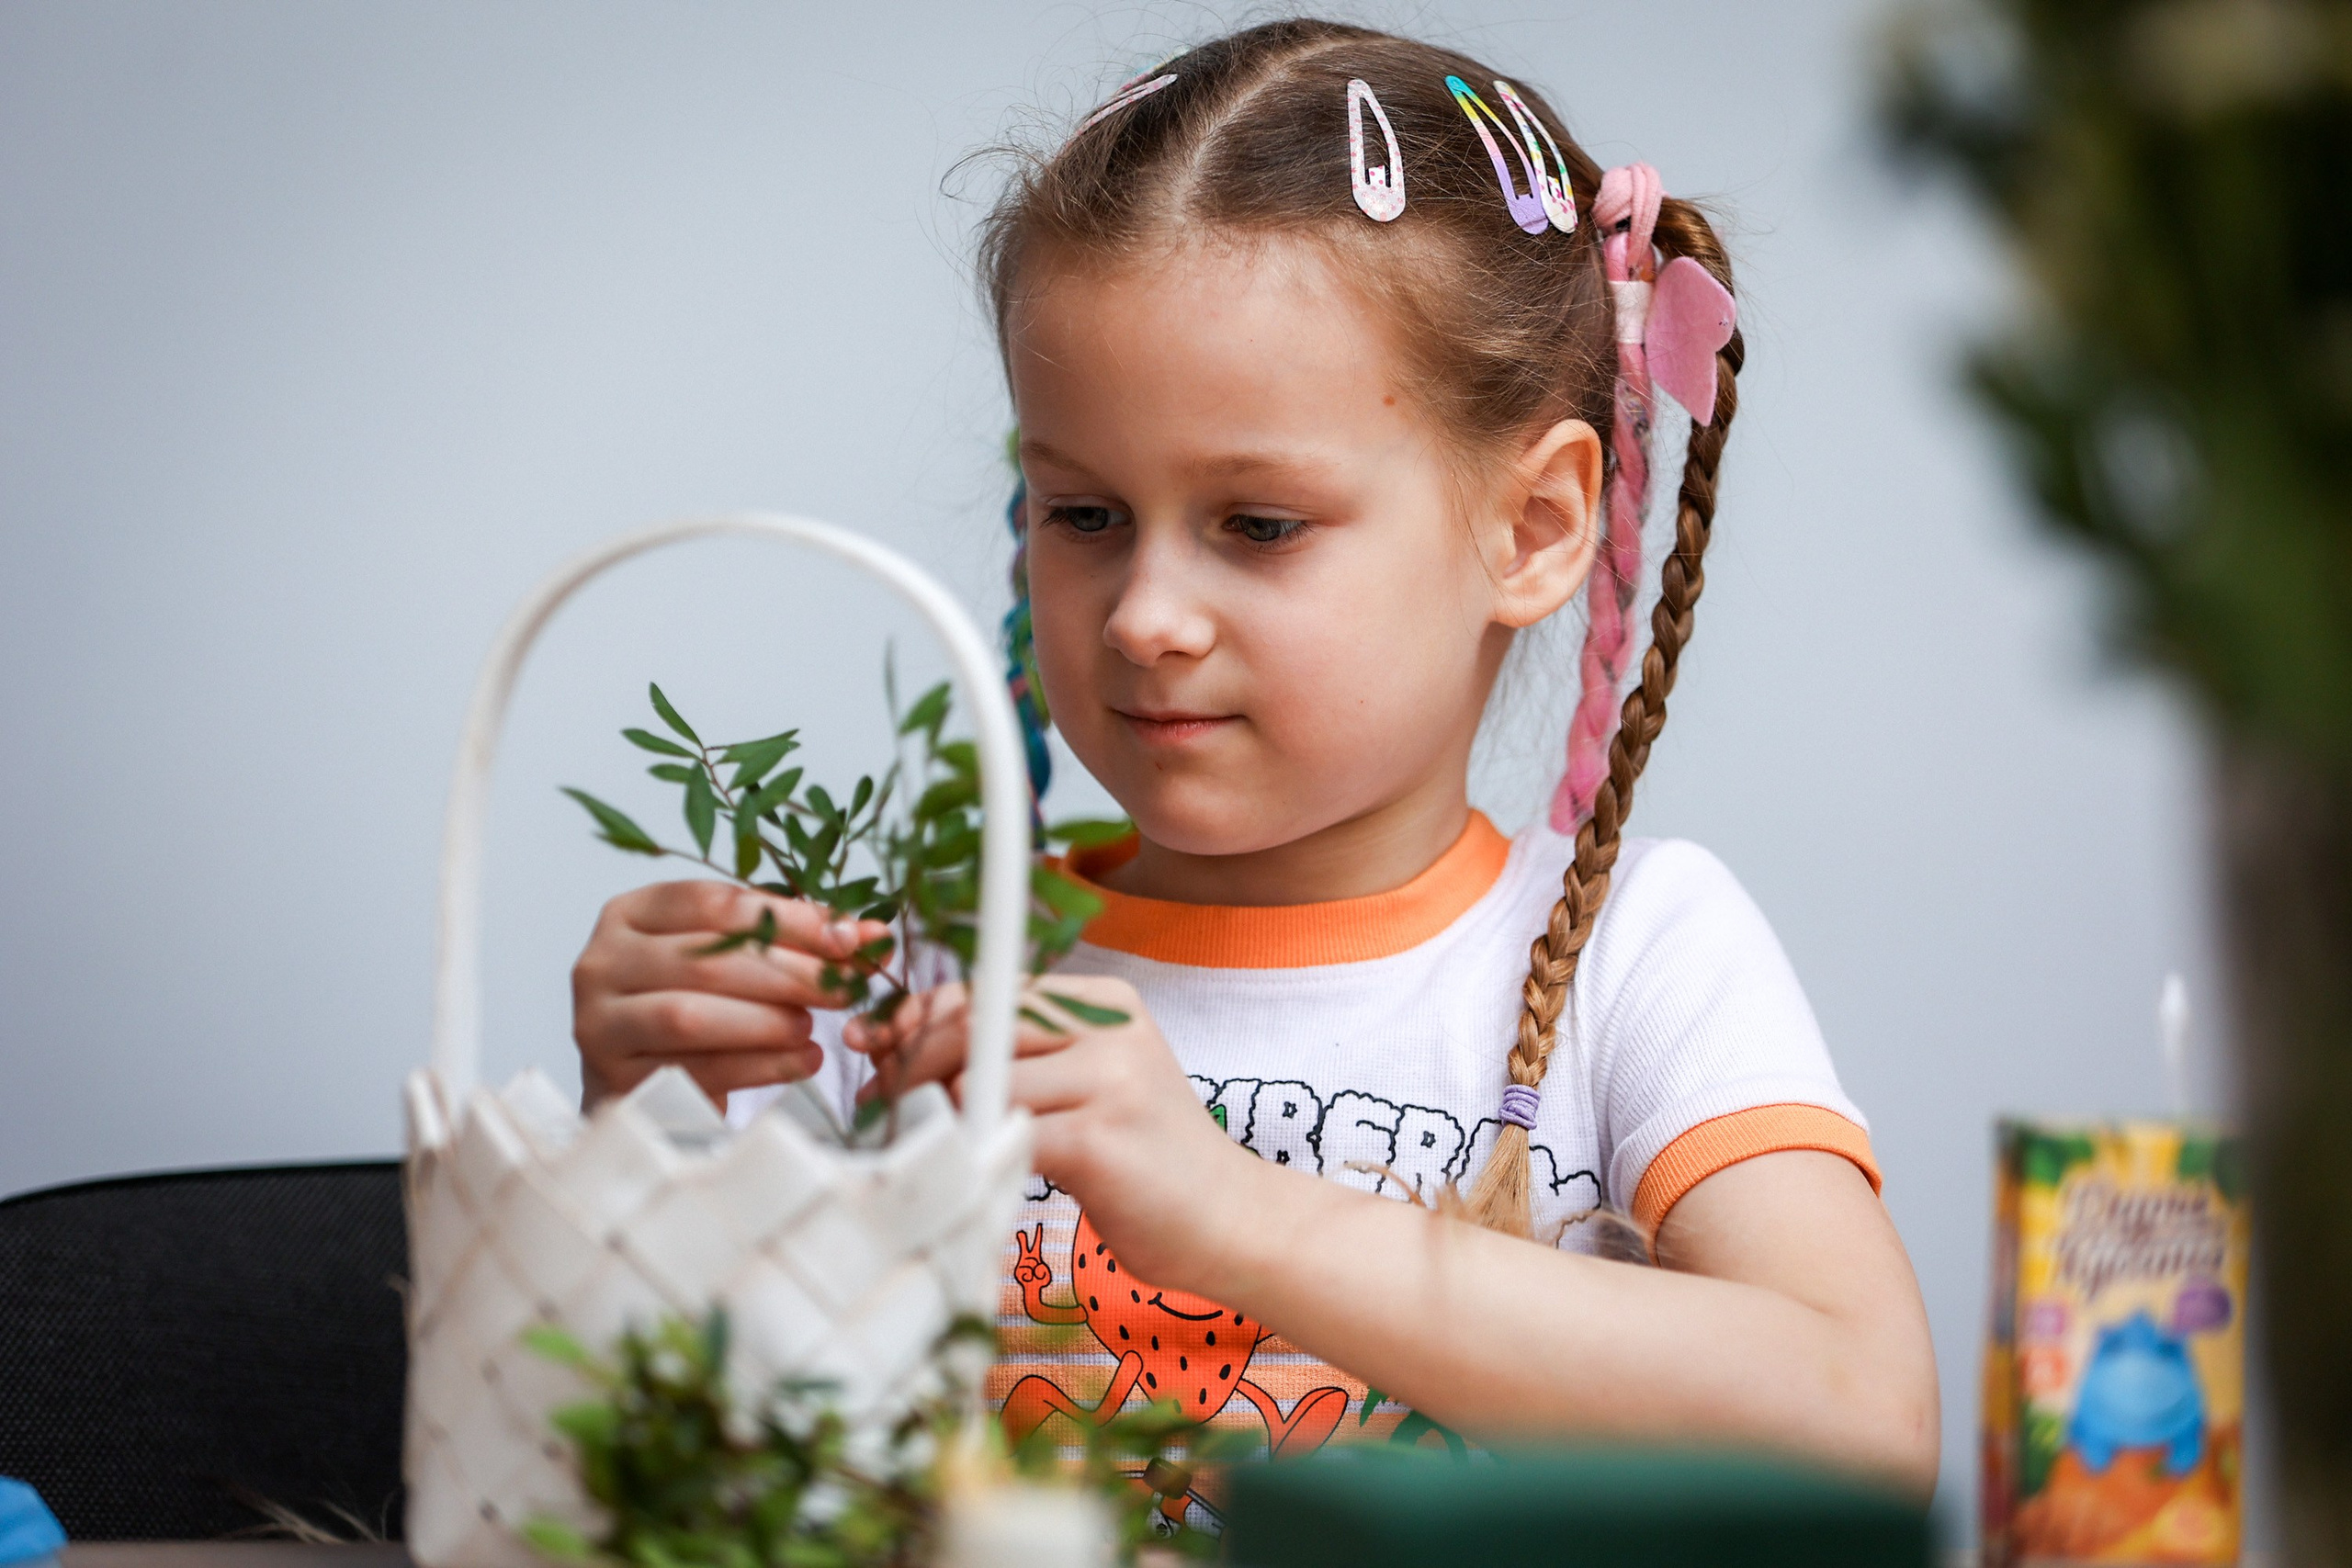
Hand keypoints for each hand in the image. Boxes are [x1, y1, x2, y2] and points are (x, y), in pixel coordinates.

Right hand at [572, 880, 889, 1106]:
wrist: (639, 1083)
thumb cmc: (693, 1006)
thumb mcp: (728, 957)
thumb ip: (784, 938)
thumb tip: (866, 933)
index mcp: (629, 914)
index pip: (712, 902)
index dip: (787, 918)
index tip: (848, 937)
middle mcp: (601, 962)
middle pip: (706, 959)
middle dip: (789, 972)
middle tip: (847, 986)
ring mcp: (600, 1025)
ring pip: (692, 1015)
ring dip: (768, 1020)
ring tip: (814, 1027)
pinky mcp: (617, 1083)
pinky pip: (697, 1071)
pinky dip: (761, 1067)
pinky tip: (802, 1061)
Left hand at [843, 975, 1250, 1288]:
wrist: (1232, 1221)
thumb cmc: (1144, 1161)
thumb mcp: (1086, 1088)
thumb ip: (1020, 1062)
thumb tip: (908, 1051)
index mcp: (1103, 1002)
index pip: (985, 989)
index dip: (920, 1018)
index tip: (879, 1049)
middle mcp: (1108, 1026)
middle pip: (974, 1023)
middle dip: (911, 1063)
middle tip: (882, 1104)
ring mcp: (1110, 1077)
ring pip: (978, 1078)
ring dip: (936, 1116)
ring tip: (926, 1145)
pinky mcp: (1101, 1136)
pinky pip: (1003, 1134)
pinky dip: (971, 1154)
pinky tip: (967, 1176)